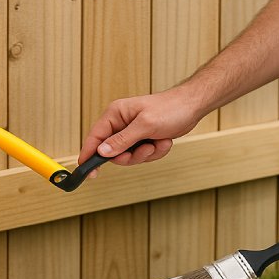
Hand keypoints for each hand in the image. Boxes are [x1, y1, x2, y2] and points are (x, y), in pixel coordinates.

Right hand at [78, 87, 206, 165]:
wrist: (191, 107)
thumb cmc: (170, 108)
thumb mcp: (144, 125)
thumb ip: (122, 140)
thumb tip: (101, 152)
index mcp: (115, 114)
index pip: (95, 137)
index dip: (89, 154)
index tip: (86, 171)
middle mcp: (120, 123)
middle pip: (112, 152)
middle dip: (130, 156)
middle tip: (145, 150)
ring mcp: (132, 132)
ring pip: (129, 156)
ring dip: (146, 154)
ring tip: (158, 143)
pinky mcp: (143, 139)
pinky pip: (142, 156)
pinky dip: (155, 152)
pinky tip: (164, 141)